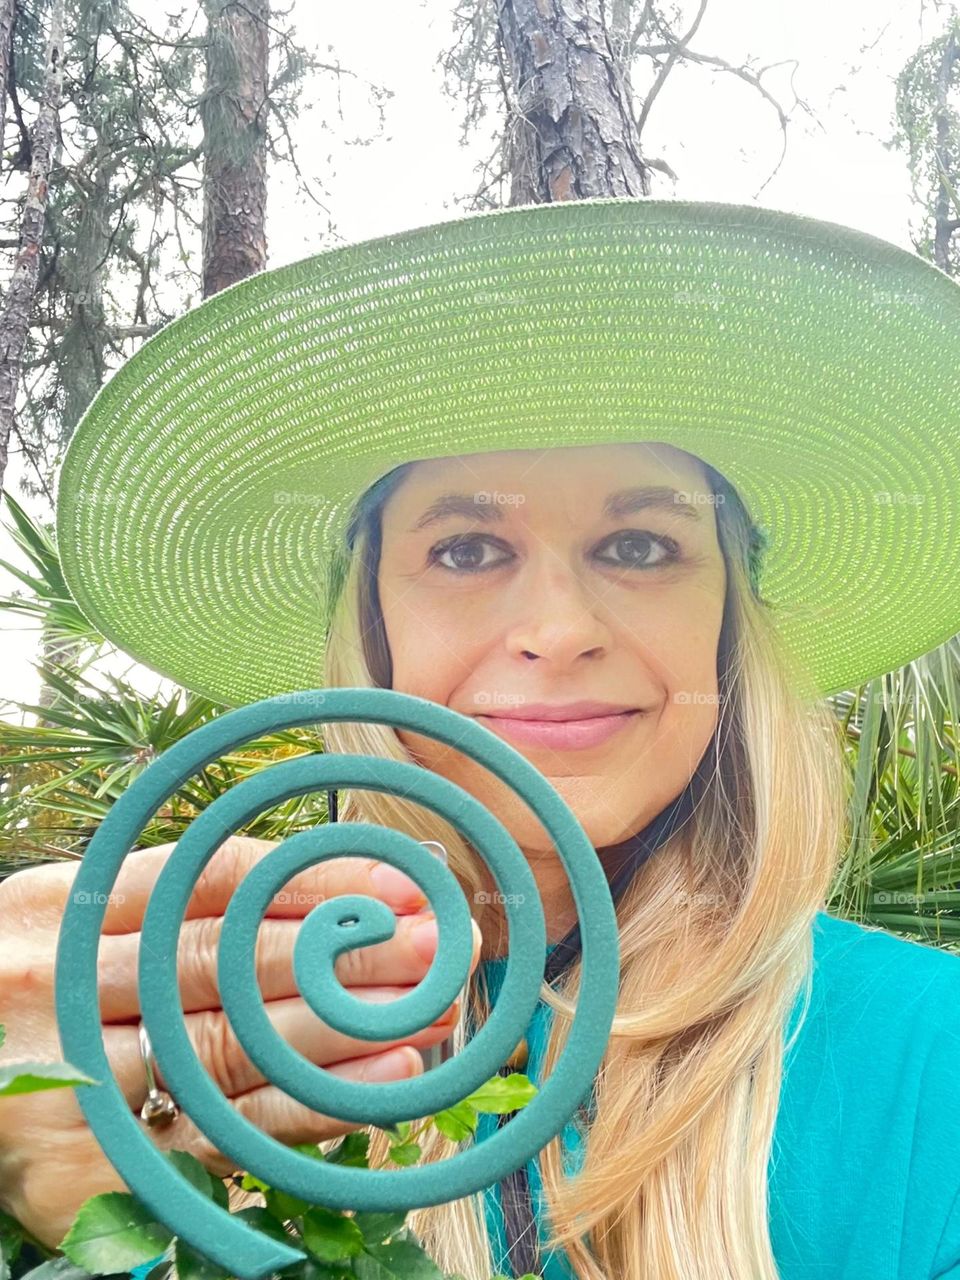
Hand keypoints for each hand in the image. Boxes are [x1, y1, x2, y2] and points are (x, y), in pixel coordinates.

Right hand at [0, 835, 479, 1247]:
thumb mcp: (79, 915)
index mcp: (67, 903)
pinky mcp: (89, 1171)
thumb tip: (333, 887)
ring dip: (346, 1029)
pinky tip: (384, 1084)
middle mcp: (64, 984)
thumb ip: (181, 900)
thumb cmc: (37, 990)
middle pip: (234, 962)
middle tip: (442, 948)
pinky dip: (311, 1109)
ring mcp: (71, 1080)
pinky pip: (224, 1135)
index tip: (402, 884)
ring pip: (236, 1046)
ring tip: (433, 1010)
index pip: (215, 881)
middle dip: (350, 954)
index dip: (318, 880)